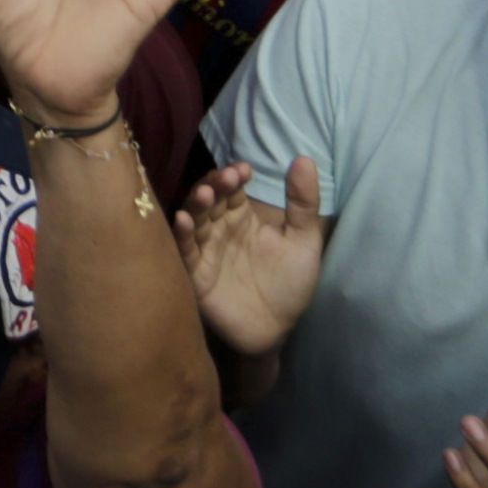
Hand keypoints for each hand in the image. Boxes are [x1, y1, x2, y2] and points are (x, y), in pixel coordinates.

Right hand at [173, 157, 330, 358]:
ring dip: (196, 205)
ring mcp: (206, 251)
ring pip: (194, 220)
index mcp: (242, 218)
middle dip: (214, 185)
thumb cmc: (290, 284)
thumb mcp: (304, 241)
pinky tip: (184, 220)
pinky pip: (185, 251)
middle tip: (225, 178)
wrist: (279, 329)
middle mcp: (219, 229)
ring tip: (204, 194)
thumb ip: (303, 203)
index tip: (243, 170)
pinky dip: (182, 235)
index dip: (233, 176)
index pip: (231, 189)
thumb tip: (304, 158)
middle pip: (209, 199)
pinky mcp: (195, 274)